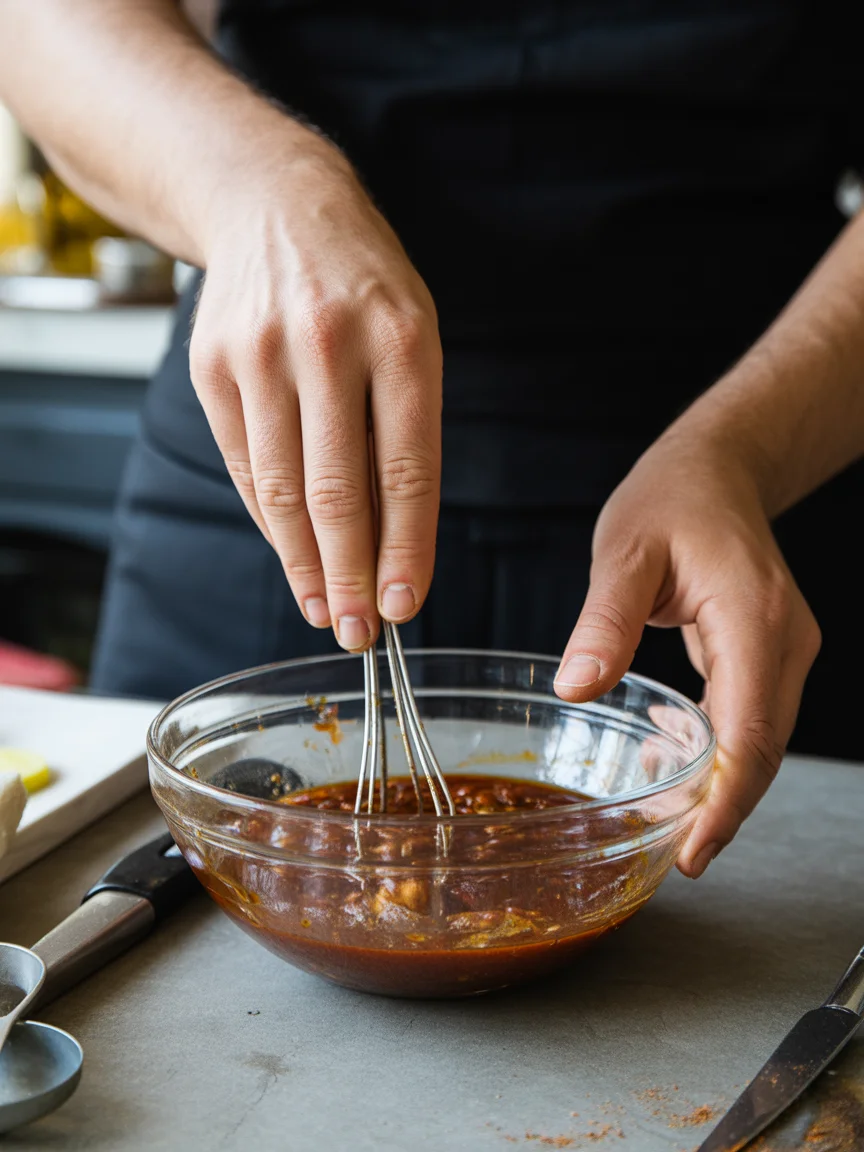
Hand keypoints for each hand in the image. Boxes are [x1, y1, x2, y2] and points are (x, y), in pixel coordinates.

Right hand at [189, 140, 441, 650]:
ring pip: (283, 488)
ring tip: (324, 609)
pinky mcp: (213, 368)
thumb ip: (407, 429)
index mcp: (402, 338)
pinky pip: (245, 466)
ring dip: (304, 562)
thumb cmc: (362, 282)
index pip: (407, 470)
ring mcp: (261, 354)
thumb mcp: (414, 334)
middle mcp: (329, 345)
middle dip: (350, 574)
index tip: (406, 604)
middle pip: (338, 490)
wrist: (272, 203)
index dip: (406, 549)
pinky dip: (272, 521)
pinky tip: (292, 555)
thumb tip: (394, 541)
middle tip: (361, 632)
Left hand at [553, 427, 820, 876]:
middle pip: (764, 749)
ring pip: (762, 740)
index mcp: (753, 617)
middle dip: (723, 809)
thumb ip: (604, 619)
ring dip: (721, 785)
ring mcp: (784, 649)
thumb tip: (578, 685)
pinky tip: (675, 766)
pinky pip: (750, 718)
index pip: (751, 730)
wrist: (716, 471)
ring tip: (666, 822)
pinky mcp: (769, 653)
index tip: (694, 848)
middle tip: (674, 856)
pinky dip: (720, 753)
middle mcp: (785, 640)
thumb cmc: (671, 499)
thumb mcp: (622, 550)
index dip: (726, 799)